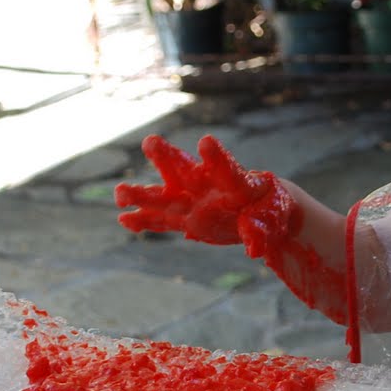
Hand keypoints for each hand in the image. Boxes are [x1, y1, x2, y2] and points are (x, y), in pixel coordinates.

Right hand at [114, 135, 295, 258]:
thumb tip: (253, 249)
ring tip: (119, 193)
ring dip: (142, 194)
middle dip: (167, 158)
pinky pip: (161, 221)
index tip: (206, 142)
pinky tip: (124, 219)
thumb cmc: (270, 209)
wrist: (262, 213)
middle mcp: (208, 187)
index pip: (225, 169)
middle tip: (151, 141)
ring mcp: (193, 202)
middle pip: (183, 171)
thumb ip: (259, 232)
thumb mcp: (270, 221)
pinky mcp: (186, 219)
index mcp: (234, 182)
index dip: (216, 157)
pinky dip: (144, 221)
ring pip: (164, 196)